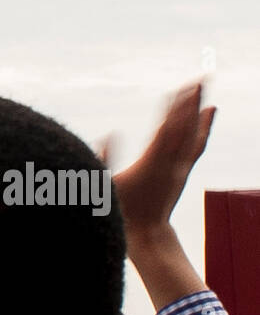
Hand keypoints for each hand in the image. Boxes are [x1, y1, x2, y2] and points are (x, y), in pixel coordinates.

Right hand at [114, 82, 215, 238]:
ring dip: (199, 109)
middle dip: (191, 102)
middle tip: (200, 78)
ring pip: (194, 133)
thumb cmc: (122, 213)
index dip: (175, 109)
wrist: (147, 236)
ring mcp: (180, 168)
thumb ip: (104, 160)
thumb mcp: (104, 188)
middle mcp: (171, 164)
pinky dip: (204, 125)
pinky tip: (209, 113)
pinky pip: (197, 144)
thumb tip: (108, 134)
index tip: (179, 89)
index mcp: (152, 165)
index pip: (167, 130)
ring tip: (204, 89)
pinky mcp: (183, 172)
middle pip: (185, 127)